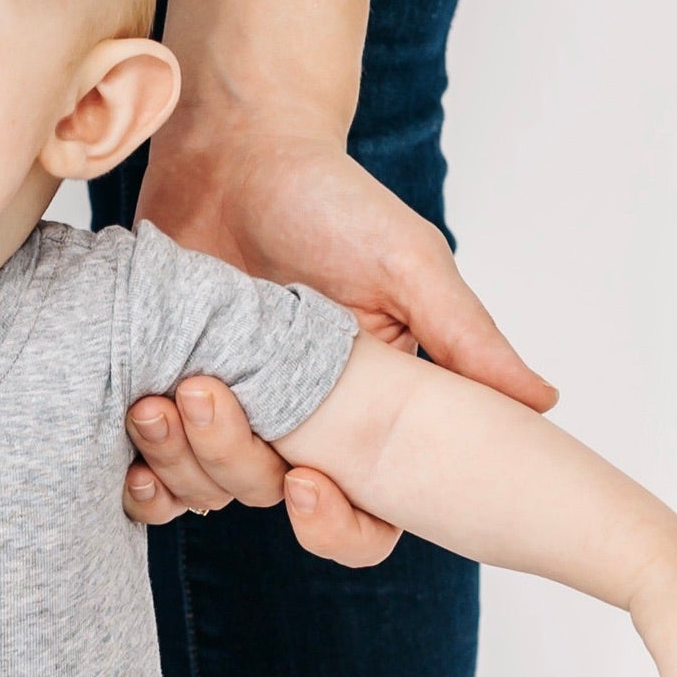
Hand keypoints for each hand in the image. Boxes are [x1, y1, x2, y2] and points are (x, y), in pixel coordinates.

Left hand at [127, 114, 558, 565]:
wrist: (236, 150)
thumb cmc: (330, 199)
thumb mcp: (407, 263)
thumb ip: (464, 338)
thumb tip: (542, 405)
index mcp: (368, 417)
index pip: (368, 517)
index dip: (337, 527)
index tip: (308, 484)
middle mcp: (302, 429)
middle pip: (271, 501)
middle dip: (231, 459)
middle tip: (204, 390)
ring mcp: (234, 417)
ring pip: (206, 491)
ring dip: (178, 458)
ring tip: (158, 395)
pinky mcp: (171, 399)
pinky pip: (154, 477)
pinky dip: (141, 475)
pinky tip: (134, 437)